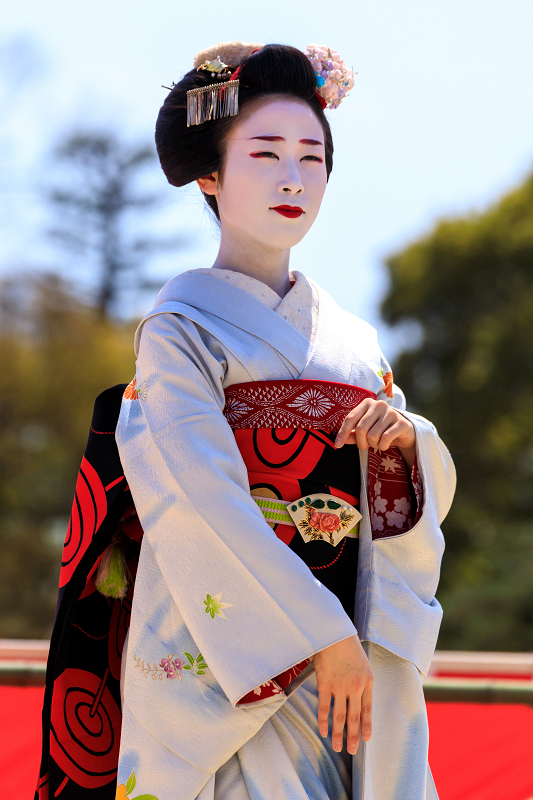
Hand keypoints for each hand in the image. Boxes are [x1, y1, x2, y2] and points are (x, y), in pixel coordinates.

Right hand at [313, 635, 372, 754]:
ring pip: (340, 716)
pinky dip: (324, 720)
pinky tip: (324, 731)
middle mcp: (355, 687)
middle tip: (351, 750)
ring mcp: (340, 687)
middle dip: (353, 736)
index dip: (366, 725)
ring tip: (337, 746)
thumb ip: (362, 680)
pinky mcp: (325, 684)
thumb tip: (359, 696)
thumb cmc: (348, 645)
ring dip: (339, 733)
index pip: (367, 709)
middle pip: (354, 717)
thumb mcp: (362, 663)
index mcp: (367, 681)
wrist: (334, 633)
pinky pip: (324, 707)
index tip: (365, 738)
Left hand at [335, 399, 415, 467]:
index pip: (350, 418)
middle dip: (361, 442)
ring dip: (373, 444)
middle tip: (365, 446)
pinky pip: (385, 438)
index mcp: (367, 403)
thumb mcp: (365, 432)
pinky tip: (385, 445)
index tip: (337, 445)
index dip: (342, 433)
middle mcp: (379, 405)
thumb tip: (337, 442)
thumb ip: (351, 434)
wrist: (404, 432)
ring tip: (377, 443)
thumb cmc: (381, 430)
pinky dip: (382, 446)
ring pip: (373, 435)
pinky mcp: (401, 422)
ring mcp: (391, 412)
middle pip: (361, 428)